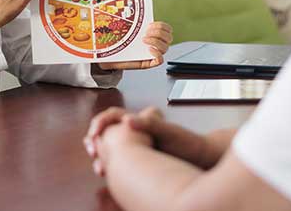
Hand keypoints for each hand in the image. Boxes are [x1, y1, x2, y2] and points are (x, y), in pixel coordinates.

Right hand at [85, 106, 210, 169]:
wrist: (200, 158)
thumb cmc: (188, 142)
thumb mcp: (168, 131)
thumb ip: (149, 123)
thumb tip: (127, 119)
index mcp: (140, 121)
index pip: (112, 115)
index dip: (100, 122)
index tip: (95, 133)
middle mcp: (136, 132)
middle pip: (107, 132)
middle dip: (94, 140)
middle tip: (91, 150)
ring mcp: (137, 146)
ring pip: (110, 148)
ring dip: (101, 155)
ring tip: (99, 167)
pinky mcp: (140, 159)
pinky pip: (118, 161)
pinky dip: (110, 166)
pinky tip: (108, 173)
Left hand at [96, 22, 172, 70]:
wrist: (110, 56)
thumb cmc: (118, 42)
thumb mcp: (125, 28)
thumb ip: (130, 19)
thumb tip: (128, 6)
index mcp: (152, 34)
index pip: (167, 28)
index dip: (161, 26)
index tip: (149, 25)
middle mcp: (154, 44)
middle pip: (169, 38)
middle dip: (158, 33)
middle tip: (145, 33)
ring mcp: (152, 54)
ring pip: (165, 48)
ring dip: (156, 42)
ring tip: (144, 40)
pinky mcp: (148, 63)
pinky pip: (160, 60)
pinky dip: (157, 54)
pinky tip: (148, 50)